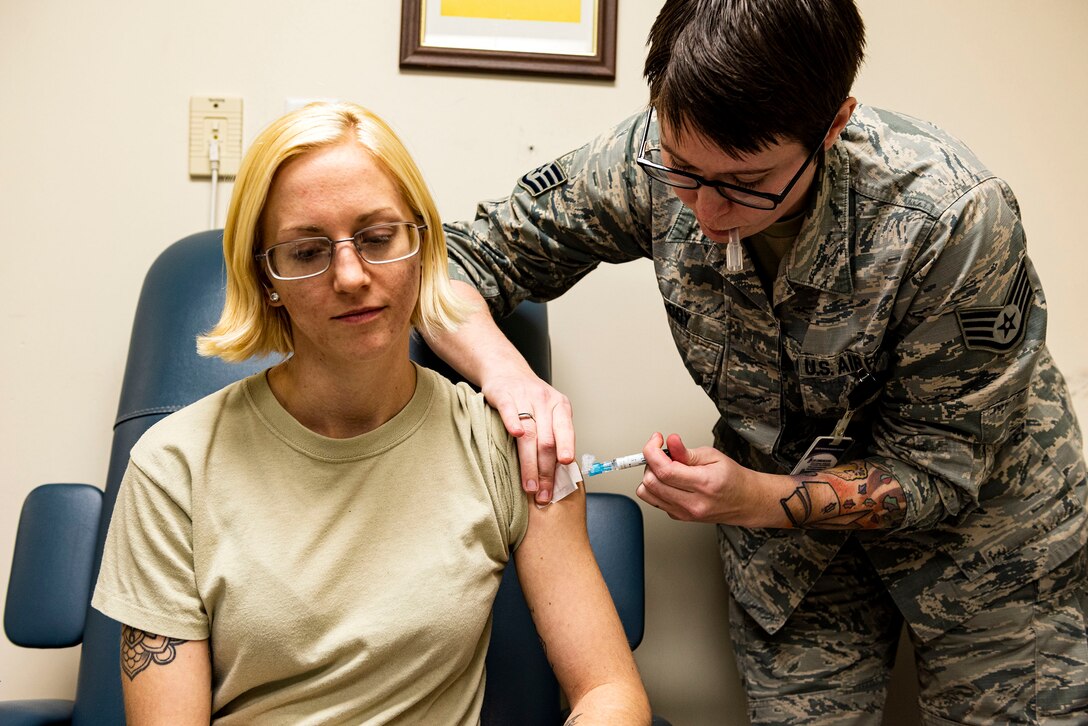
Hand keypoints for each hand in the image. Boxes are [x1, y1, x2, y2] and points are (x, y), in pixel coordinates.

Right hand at [482, 372, 574, 504]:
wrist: (505, 370)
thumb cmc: (529, 397)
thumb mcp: (548, 411)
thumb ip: (554, 435)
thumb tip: (561, 473)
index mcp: (560, 406)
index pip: (566, 432)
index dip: (566, 450)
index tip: (565, 468)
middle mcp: (545, 401)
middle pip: (547, 440)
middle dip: (546, 471)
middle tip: (544, 494)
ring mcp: (524, 397)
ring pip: (530, 433)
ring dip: (529, 464)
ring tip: (529, 486)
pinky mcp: (504, 395)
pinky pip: (510, 410)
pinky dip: (513, 422)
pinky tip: (515, 435)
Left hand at [636, 433, 784, 525]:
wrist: (745, 501)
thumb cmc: (732, 478)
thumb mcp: (713, 456)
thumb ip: (687, 451)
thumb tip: (671, 441)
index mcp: (703, 484)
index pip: (664, 470)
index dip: (652, 451)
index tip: (656, 440)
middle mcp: (692, 503)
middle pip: (651, 482)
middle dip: (650, 461)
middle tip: (662, 452)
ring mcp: (684, 513)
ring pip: (646, 493)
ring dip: (650, 475)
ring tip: (665, 467)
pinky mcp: (678, 517)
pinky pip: (654, 500)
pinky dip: (656, 486)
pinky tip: (670, 480)